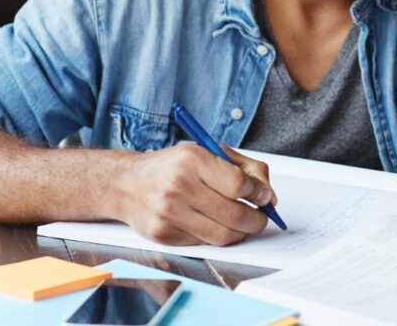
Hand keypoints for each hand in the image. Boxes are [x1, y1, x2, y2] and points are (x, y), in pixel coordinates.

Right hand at [113, 142, 277, 245]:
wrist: (127, 184)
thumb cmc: (172, 167)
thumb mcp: (207, 153)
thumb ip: (244, 169)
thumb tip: (269, 196)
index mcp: (192, 160)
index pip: (238, 185)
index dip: (258, 194)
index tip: (263, 197)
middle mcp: (179, 186)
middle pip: (235, 215)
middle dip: (257, 219)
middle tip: (261, 217)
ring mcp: (170, 213)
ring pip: (223, 235)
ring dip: (241, 232)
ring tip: (242, 223)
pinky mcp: (164, 234)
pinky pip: (205, 243)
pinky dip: (217, 236)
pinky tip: (215, 224)